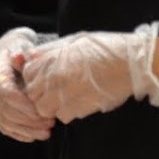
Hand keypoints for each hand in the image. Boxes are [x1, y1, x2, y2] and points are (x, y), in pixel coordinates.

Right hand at [0, 28, 53, 141]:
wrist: (7, 54)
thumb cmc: (18, 50)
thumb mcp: (20, 46)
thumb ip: (22, 53)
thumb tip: (19, 57)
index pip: (6, 93)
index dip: (23, 105)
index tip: (42, 112)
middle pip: (6, 111)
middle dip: (28, 121)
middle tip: (49, 123)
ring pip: (5, 122)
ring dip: (26, 130)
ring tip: (46, 132)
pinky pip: (4, 127)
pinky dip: (19, 134)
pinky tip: (33, 137)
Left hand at [21, 22, 158, 124]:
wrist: (131, 63)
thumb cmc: (105, 48)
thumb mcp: (74, 42)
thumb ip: (49, 50)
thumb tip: (31, 55)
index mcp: (52, 60)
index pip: (27, 74)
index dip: (33, 77)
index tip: (43, 77)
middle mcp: (54, 78)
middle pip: (33, 93)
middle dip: (39, 93)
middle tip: (53, 90)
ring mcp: (66, 95)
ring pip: (44, 108)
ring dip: (51, 105)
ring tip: (65, 98)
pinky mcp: (79, 109)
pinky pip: (63, 116)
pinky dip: (66, 113)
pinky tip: (77, 103)